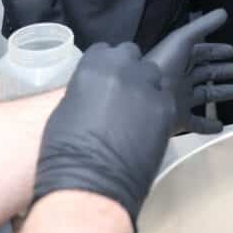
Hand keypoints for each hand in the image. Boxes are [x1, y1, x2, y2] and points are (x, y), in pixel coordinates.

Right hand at [33, 42, 173, 228]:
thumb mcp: (66, 108)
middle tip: (122, 93)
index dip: (105, 66)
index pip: (105, 50)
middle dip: (128, 70)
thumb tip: (95, 90)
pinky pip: (164, 99)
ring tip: (137, 110)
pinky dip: (158, 108)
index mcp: (94, 64)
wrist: (91, 182)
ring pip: (153, 74)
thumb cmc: (65, 150)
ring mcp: (148, 86)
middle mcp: (124, 67)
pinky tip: (149, 127)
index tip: (104, 80)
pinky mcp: (167, 107)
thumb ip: (86, 89)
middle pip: (132, 55)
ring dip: (145, 86)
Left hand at [144, 9, 232, 134]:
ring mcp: (179, 99)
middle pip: (204, 73)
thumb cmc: (164, 66)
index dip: (216, 51)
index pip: (201, 53)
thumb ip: (202, 26)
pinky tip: (222, 126)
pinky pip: (196, 122)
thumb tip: (224, 11)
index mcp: (179, 59)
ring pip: (204, 95)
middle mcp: (180, 78)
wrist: (145, 99)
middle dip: (220, 70)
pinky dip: (209, 125)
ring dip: (220, 93)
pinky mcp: (179, 119)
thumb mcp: (182, 40)